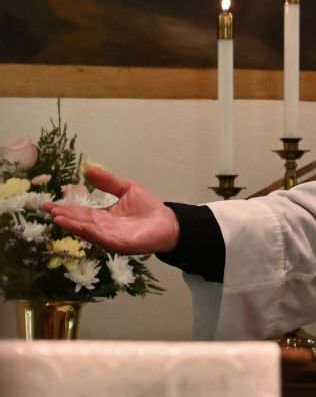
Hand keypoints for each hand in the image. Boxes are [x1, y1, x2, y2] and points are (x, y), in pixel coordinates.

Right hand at [43, 166, 179, 254]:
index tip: (47, 204)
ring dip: (74, 226)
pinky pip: (104, 239)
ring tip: (59, 219)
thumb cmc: (148, 207)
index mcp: (103, 217)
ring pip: (89, 232)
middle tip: (49, 210)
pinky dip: (92, 233)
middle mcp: (103, 228)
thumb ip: (108, 182)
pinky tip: (82, 227)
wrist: (169, 223)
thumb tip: (88, 170)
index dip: (65, 209)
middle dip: (65, 218)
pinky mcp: (121, 244)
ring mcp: (111, 237)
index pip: (80, 213)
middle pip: (80, 223)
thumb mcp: (127, 189)